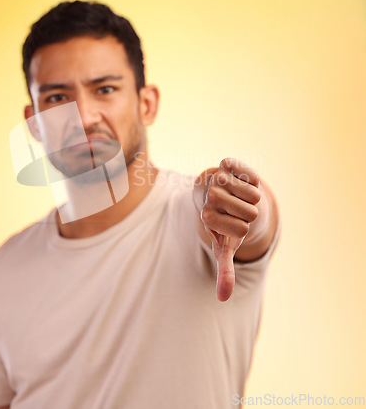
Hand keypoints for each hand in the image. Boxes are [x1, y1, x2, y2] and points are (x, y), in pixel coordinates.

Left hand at [196, 158, 261, 301]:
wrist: (216, 193)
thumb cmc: (223, 223)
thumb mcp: (224, 246)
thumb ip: (224, 270)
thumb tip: (223, 298)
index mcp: (208, 218)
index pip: (242, 230)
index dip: (244, 228)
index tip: (232, 224)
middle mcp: (210, 198)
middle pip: (250, 212)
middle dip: (250, 214)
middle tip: (238, 210)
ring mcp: (217, 179)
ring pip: (254, 194)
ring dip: (253, 198)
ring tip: (240, 197)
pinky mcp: (226, 164)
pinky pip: (251, 173)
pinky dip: (252, 178)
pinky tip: (241, 180)